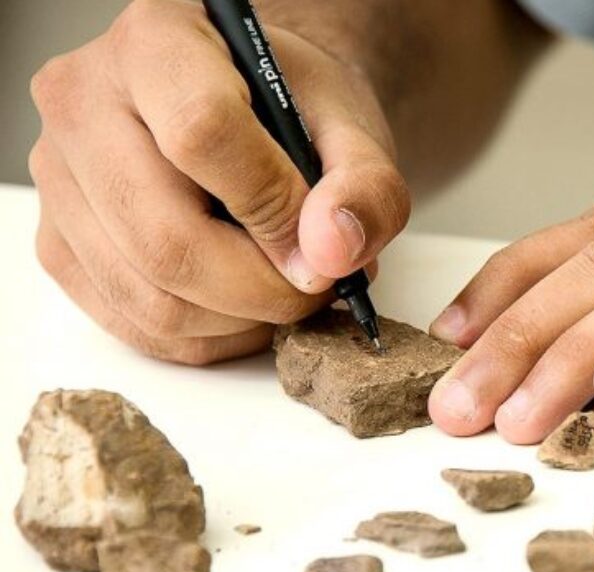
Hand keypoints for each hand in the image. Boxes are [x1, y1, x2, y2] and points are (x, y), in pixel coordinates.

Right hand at [30, 0, 407, 363]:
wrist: (253, 113)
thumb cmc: (294, 111)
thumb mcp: (352, 127)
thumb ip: (365, 184)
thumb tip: (331, 250)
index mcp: (157, 42)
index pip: (200, 134)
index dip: (273, 207)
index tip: (322, 241)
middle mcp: (83, 102)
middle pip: (165, 238)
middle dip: (262, 288)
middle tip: (318, 286)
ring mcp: (59, 179)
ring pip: (150, 298)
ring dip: (240, 320)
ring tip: (288, 289)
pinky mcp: (59, 245)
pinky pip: (135, 325)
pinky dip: (209, 337)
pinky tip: (248, 307)